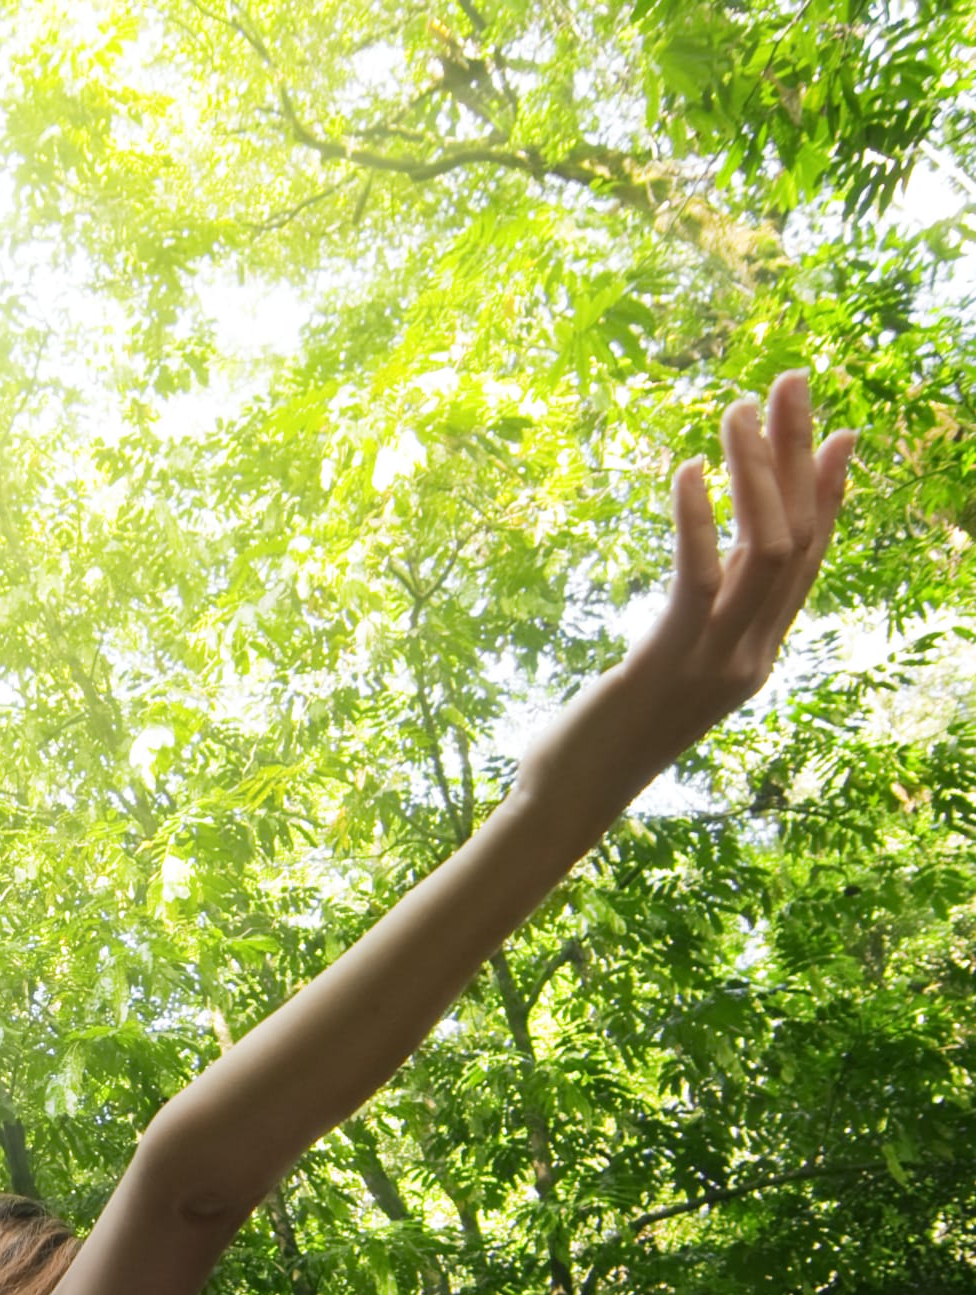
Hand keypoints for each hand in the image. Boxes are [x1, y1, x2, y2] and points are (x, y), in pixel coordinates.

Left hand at [518, 372, 857, 818]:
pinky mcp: (667, 663)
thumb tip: (706, 577)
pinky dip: (695, 518)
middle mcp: (750, 658)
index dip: (827, 494)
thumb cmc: (600, 738)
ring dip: (755, 470)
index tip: (837, 432)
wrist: (566, 803)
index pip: (809, 563)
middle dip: (798, 454)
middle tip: (793, 381)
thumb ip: (693, 625)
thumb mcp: (663, 672)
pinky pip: (698, 578)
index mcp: (755, 658)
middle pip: (798, 538)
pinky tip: (684, 470)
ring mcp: (715, 664)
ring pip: (765, 549)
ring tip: (737, 408)